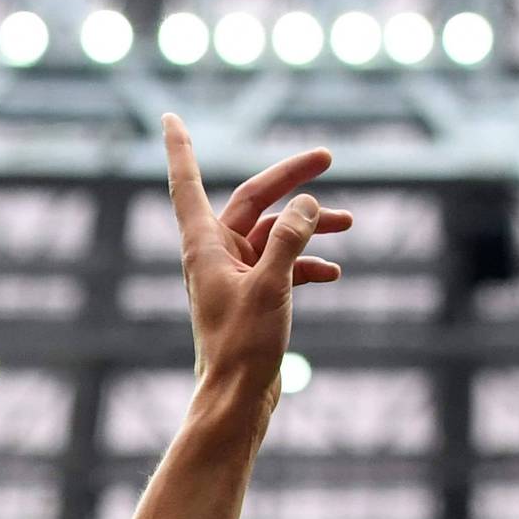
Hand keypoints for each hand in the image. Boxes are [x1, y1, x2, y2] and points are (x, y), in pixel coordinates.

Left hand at [162, 114, 348, 417]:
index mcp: (204, 245)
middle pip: (253, 200)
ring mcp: (235, 275)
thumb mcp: (272, 285)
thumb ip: (289, 239)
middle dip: (290, 180)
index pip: (187, 182)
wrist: (238, 399)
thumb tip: (306, 204)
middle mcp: (215, 254)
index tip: (170, 118)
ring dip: (309, 226)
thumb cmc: (243, 346)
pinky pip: (282, 265)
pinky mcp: (253, 296)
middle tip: (327, 156)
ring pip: (274, 234)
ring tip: (349, 222)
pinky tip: (334, 273)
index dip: (180, 148)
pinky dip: (307, 263)